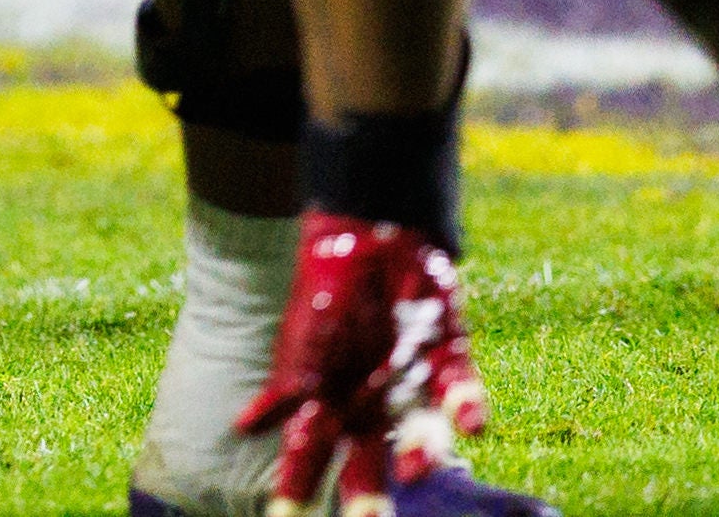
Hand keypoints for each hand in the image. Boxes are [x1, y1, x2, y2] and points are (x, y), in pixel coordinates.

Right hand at [235, 216, 488, 514]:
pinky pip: (460, 392)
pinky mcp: (446, 359)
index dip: (297, 491)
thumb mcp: (303, 339)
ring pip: (420, 435)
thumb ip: (285, 386)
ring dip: (419, 451)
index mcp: (327, 403)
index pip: (309, 459)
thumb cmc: (326, 287)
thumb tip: (245, 426)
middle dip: (367, 499)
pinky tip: (473, 425)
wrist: (371, 229)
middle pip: (368, 465)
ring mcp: (410, 384)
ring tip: (415, 466)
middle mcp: (371, 404)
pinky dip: (466, 407)